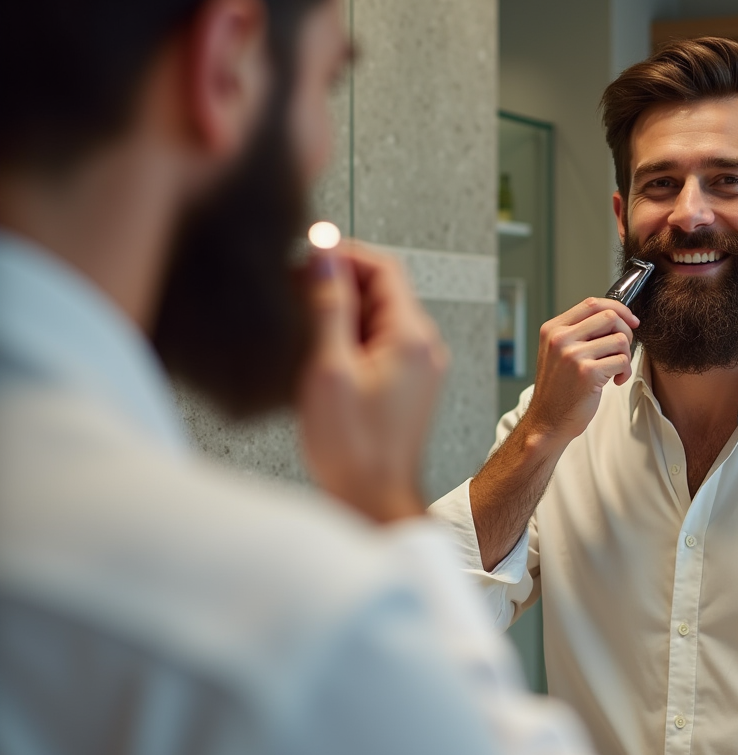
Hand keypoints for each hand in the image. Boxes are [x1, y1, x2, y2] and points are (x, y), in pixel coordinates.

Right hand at [297, 242, 448, 522]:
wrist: (374, 499)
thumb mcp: (330, 368)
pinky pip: (380, 342)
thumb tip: (324, 256)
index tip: (308, 258)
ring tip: (304, 325)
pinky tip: (322, 353)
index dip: (344, 255)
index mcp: (412, 337)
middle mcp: (424, 347)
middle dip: (339, 282)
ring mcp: (419, 366)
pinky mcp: (408, 384)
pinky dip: (351, 336)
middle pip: (383, 289)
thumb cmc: (353, 447)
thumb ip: (329, 306)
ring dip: (342, 310)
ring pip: (379, 316)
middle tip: (297, 292)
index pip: (385, 268)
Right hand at [522, 297, 638, 445]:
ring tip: (616, 370)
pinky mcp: (587, 373)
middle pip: (610, 316)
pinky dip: (625, 371)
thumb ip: (579, 332)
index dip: (618, 309)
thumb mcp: (558, 352)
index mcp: (553, 329)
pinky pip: (622, 361)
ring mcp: (573, 355)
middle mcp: (560, 338)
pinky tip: (615, 381)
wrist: (547, 421)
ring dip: (626, 356)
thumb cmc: (558, 389)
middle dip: (626, 332)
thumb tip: (616, 317)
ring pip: (620, 339)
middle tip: (622, 350)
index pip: (592, 304)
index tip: (631, 320)